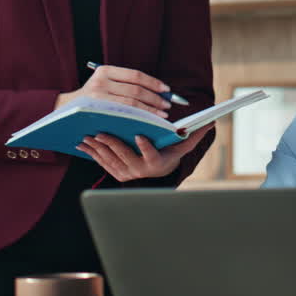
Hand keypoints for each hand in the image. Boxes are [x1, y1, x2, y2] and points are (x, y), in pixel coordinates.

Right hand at [57, 64, 170, 117]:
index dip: (153, 83)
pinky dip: (139, 118)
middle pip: (135, 90)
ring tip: (162, 115)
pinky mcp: (97, 112)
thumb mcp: (105, 84)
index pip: (135, 75)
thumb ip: (125, 84)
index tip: (166, 90)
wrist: (66, 111)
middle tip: (167, 106)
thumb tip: (159, 91)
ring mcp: (97, 98)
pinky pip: (124, 115)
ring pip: (131, 104)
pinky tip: (148, 121)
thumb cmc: (93, 98)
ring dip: (150, 110)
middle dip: (154, 99)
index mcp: (105, 71)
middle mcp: (100, 82)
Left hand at [77, 125, 213, 181]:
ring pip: (110, 160)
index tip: (140, 135)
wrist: (159, 170)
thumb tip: (212, 121)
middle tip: (102, 131)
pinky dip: (92, 153)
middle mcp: (141, 171)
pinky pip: (102, 163)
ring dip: (98, 148)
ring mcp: (127, 173)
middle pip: (125, 156)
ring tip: (88, 135)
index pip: (151, 155)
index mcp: (156, 163)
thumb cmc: (170, 152)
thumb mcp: (183, 146)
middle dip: (112, 144)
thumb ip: (195, 134)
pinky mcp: (116, 173)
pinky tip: (83, 144)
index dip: (146, 146)